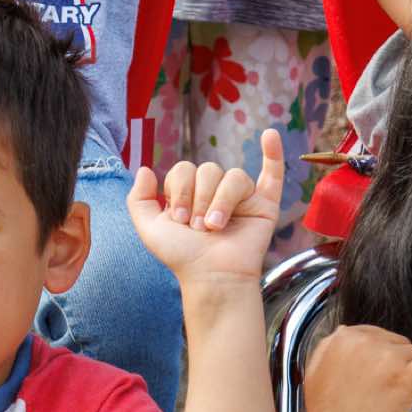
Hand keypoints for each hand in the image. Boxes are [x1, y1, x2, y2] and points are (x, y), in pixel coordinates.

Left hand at [127, 129, 285, 284]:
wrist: (211, 277)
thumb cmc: (182, 256)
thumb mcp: (149, 228)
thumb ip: (138, 199)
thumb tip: (146, 168)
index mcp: (190, 194)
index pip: (184, 169)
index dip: (179, 190)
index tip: (179, 220)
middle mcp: (215, 192)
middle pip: (208, 169)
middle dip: (199, 198)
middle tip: (199, 228)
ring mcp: (241, 197)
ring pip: (233, 176)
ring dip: (221, 201)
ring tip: (216, 227)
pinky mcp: (264, 205)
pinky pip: (273, 174)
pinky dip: (273, 153)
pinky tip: (270, 135)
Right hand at [300, 323, 411, 411]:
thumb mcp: (315, 369)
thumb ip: (331, 347)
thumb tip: (345, 332)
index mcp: (343, 336)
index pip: (374, 337)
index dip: (374, 361)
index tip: (365, 380)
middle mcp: (365, 339)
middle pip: (395, 343)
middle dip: (390, 366)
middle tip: (371, 394)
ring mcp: (388, 357)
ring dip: (405, 375)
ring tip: (383, 399)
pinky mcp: (408, 376)